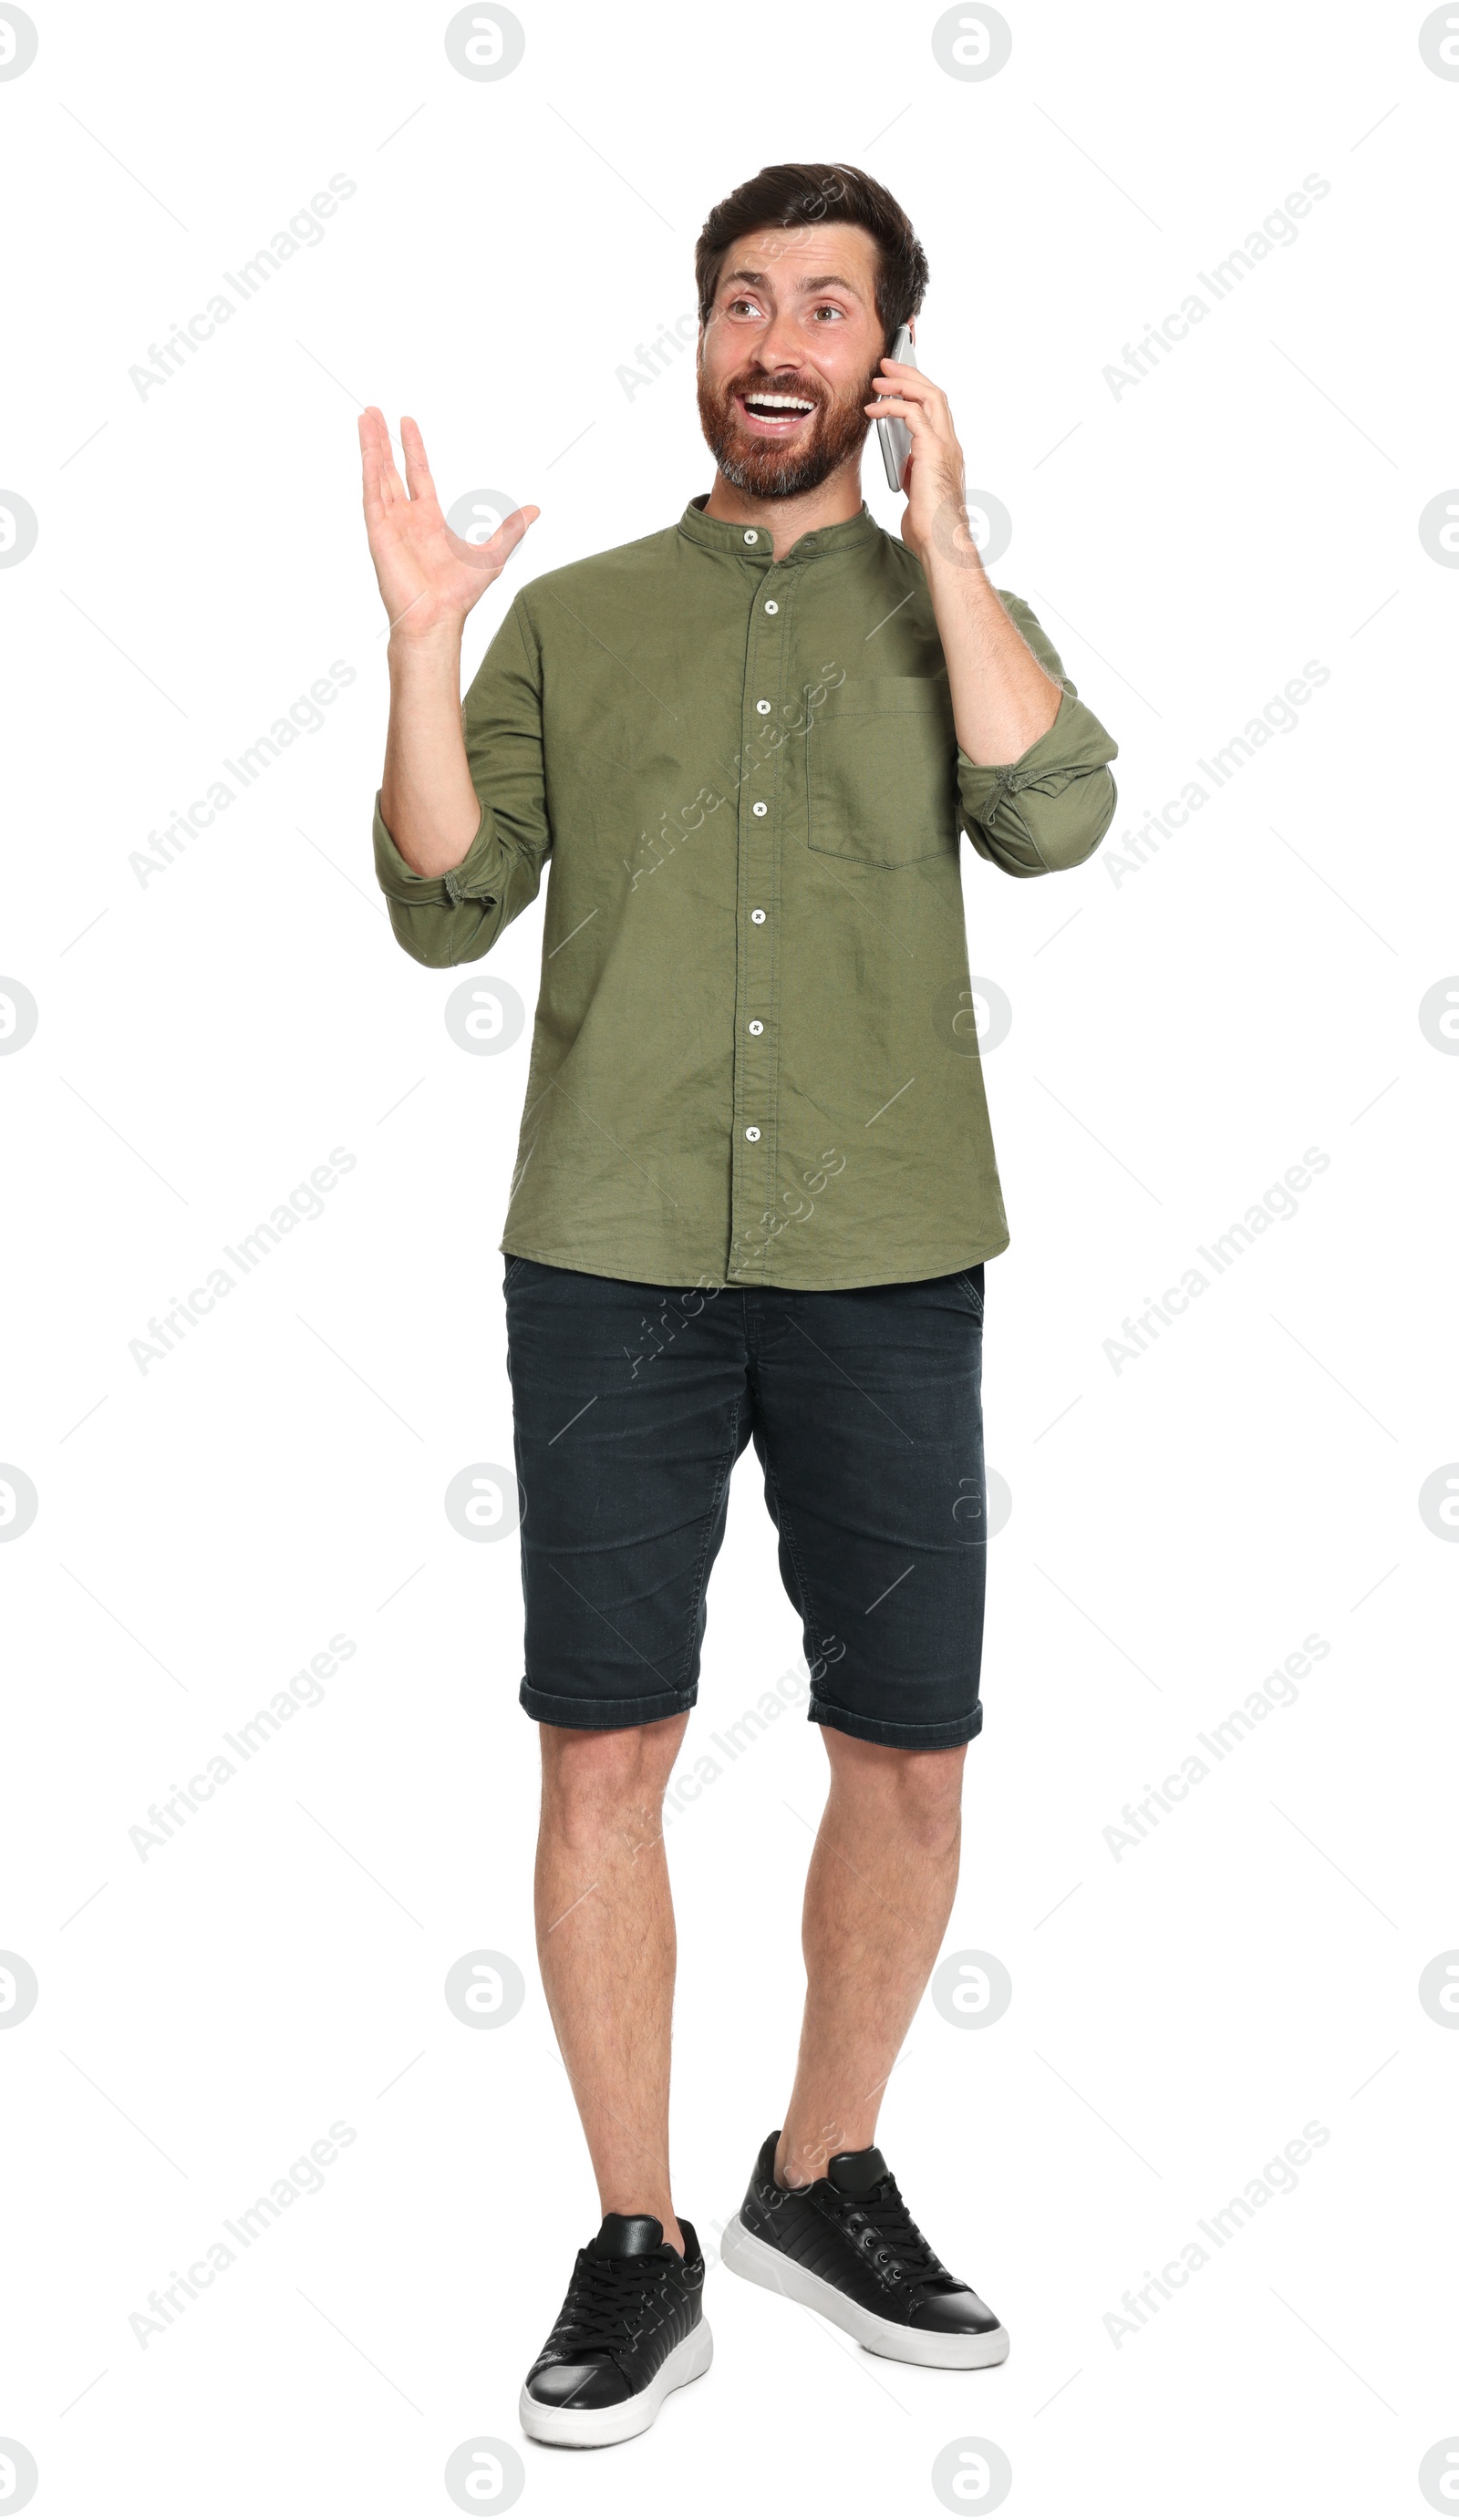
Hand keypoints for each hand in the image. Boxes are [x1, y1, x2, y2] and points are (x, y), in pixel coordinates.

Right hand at [359, 407, 538, 642]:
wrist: (437, 617)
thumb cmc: (459, 594)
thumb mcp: (493, 553)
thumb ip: (511, 529)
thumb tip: (535, 511)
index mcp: (428, 520)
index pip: (419, 474)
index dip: (414, 448)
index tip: (407, 423)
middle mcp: (406, 518)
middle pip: (392, 468)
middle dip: (384, 440)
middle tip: (375, 411)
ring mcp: (390, 522)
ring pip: (378, 473)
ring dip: (371, 444)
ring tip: (366, 414)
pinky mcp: (378, 529)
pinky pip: (372, 490)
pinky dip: (368, 465)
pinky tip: (366, 442)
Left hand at [863, 360, 979, 572]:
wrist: (941, 543)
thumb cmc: (930, 527)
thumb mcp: (917, 492)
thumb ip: (914, 472)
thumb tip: (904, 464)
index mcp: (947, 452)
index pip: (937, 409)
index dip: (918, 389)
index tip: (897, 381)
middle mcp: (950, 444)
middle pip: (935, 393)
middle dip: (910, 375)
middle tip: (887, 365)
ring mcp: (945, 446)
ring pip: (929, 396)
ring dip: (901, 383)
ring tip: (878, 379)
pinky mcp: (933, 451)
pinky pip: (913, 414)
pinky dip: (891, 406)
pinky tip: (873, 410)